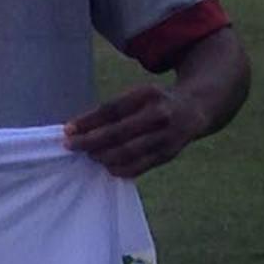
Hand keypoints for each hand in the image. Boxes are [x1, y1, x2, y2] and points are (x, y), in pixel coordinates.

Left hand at [63, 85, 203, 180]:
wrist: (195, 110)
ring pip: (128, 152)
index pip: (112, 109)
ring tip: (89, 156)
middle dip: (91, 141)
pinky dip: (120, 169)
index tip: (68, 129)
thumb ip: (113, 110)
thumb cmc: (155, 102)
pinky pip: (140, 166)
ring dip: (104, 156)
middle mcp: (159, 115)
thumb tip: (79, 128)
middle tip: (72, 146)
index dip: (88, 121)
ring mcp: (166, 136)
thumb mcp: (138, 95)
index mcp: (148, 94)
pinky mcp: (169, 154)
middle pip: (118, 132)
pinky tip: (108, 166)